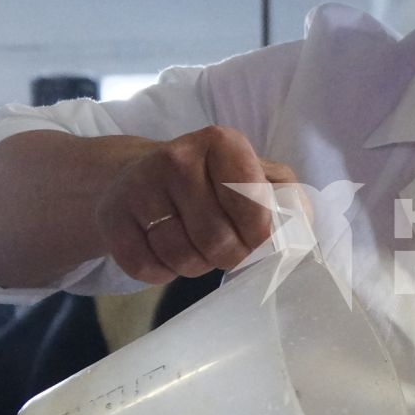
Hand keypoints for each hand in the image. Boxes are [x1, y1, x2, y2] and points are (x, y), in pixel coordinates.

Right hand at [93, 125, 297, 283]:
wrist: (134, 176)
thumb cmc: (209, 182)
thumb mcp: (253, 174)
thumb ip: (286, 196)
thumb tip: (302, 228)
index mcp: (222, 142)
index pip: (254, 208)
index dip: (259, 235)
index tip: (256, 236)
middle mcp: (177, 156)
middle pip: (218, 239)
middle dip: (228, 255)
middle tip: (225, 246)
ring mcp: (139, 185)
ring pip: (182, 257)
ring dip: (195, 265)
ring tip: (195, 246)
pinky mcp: (112, 216)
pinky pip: (147, 268)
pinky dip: (162, 272)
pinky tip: (165, 251)